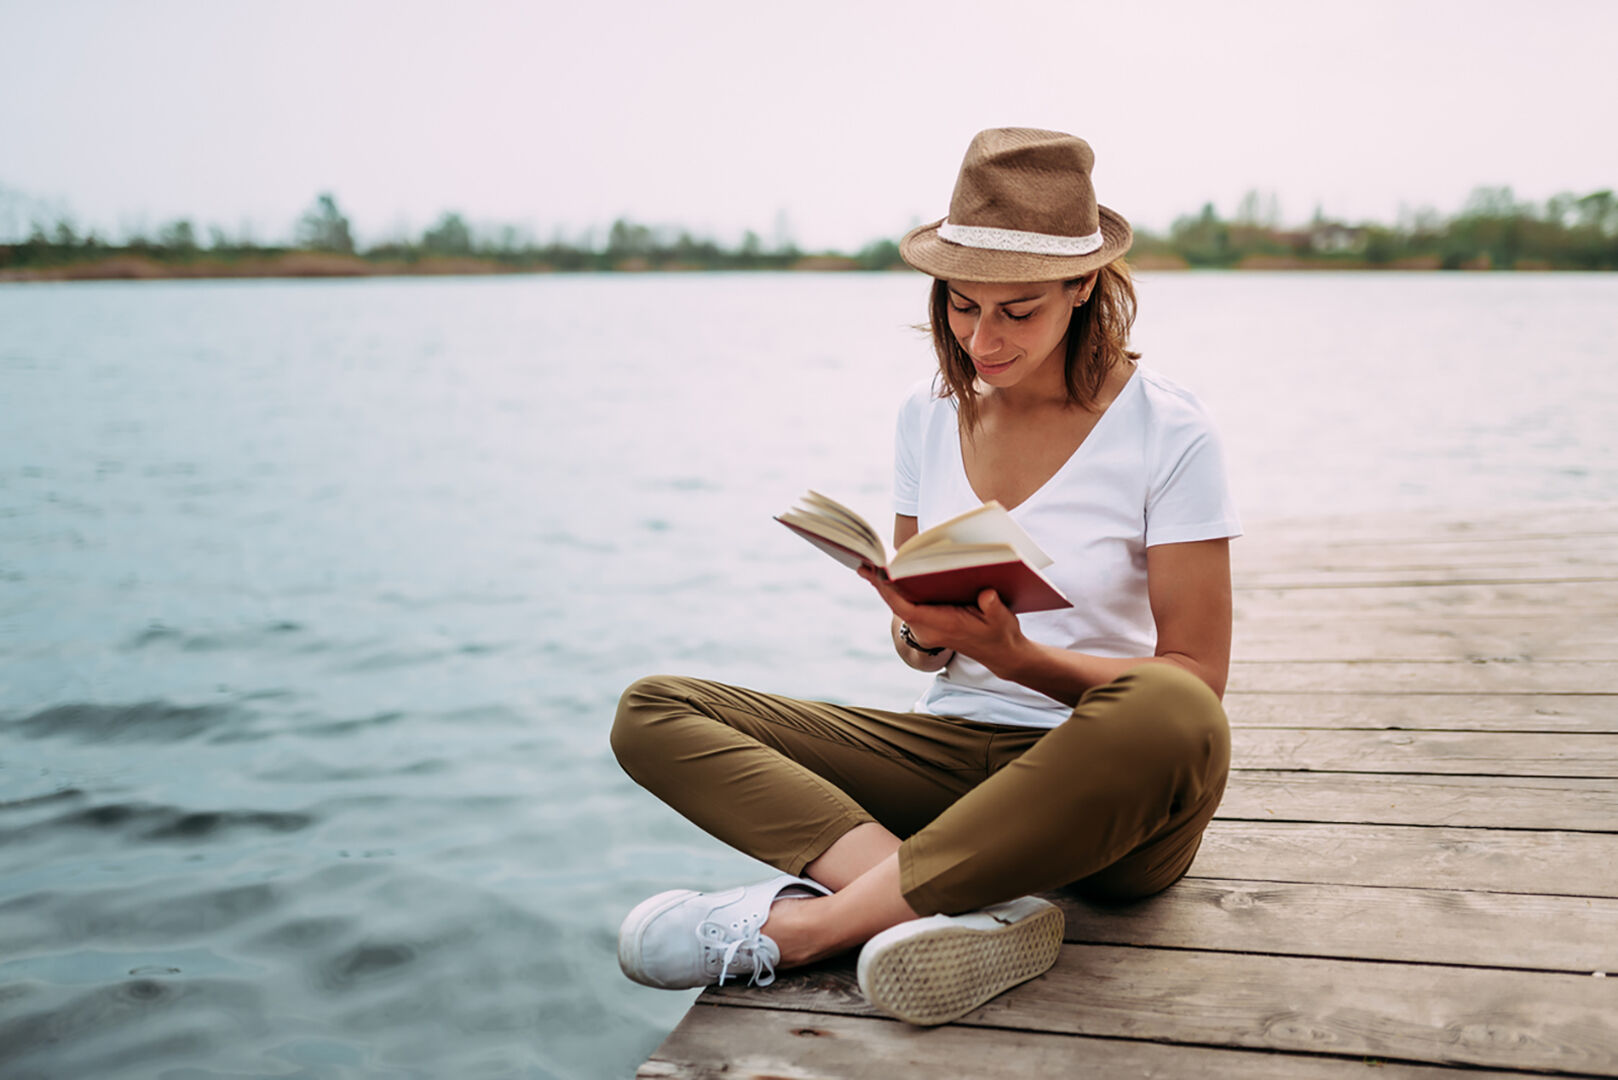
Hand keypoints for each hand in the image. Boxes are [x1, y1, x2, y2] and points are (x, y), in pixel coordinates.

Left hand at [857, 567, 1028, 675]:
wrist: (1001, 653)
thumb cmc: (1001, 634)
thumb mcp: (1002, 619)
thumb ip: (993, 607)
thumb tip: (986, 594)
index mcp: (942, 626)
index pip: (908, 609)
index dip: (890, 592)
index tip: (876, 575)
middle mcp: (929, 629)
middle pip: (898, 604)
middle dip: (881, 583)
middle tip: (863, 562)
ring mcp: (927, 628)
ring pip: (901, 604)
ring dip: (887, 586)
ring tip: (870, 564)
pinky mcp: (929, 623)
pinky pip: (908, 605)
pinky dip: (898, 590)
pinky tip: (891, 573)